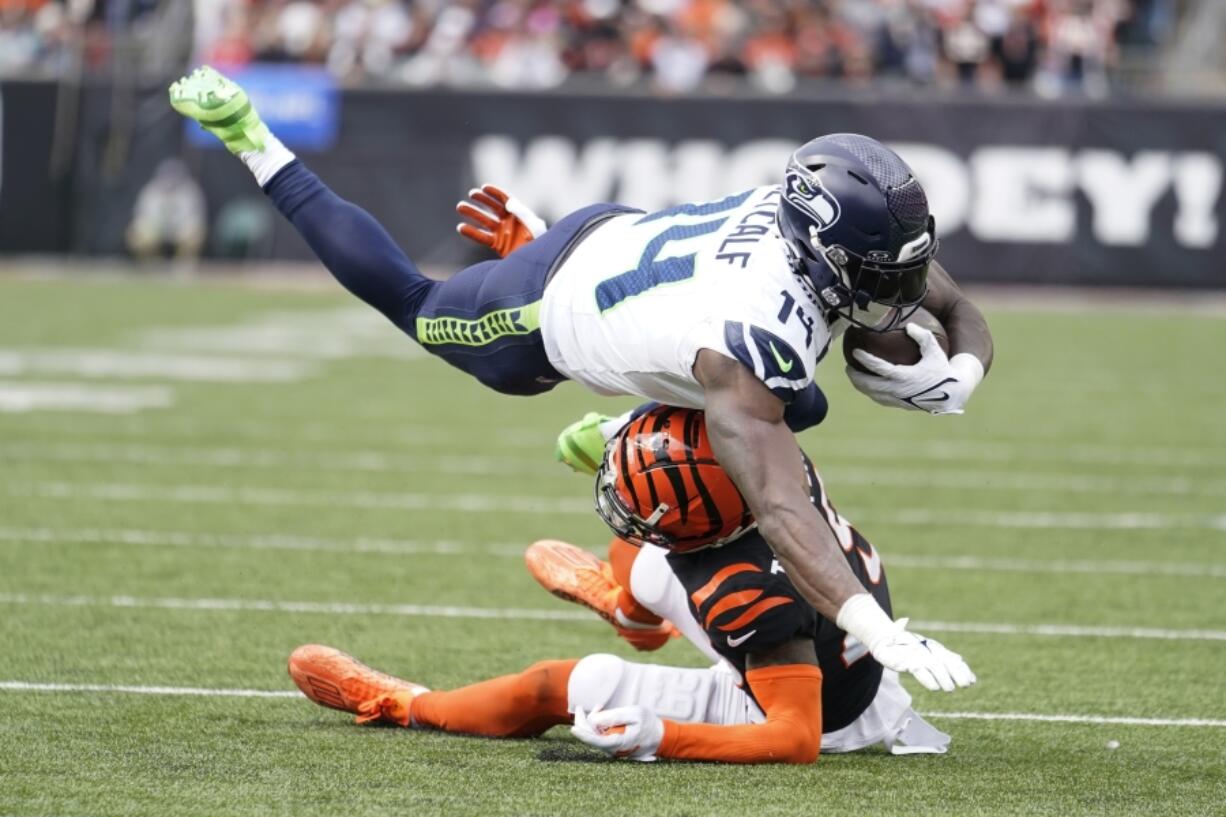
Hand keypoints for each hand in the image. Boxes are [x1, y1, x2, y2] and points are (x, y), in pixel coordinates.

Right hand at [455, 184, 546, 257]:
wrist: (536, 262)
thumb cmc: (539, 243)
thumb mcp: (533, 225)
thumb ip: (521, 212)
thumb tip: (508, 202)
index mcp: (519, 213)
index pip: (505, 199)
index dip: (494, 193)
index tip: (484, 188)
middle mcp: (509, 221)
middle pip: (492, 207)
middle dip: (482, 199)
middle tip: (471, 194)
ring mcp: (502, 232)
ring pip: (484, 220)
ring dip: (472, 213)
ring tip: (460, 207)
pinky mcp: (497, 244)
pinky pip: (482, 237)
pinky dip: (471, 232)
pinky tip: (461, 227)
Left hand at [571, 706, 663, 760]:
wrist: (659, 735)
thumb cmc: (648, 723)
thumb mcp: (634, 714)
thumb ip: (615, 717)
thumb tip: (594, 720)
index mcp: (619, 743)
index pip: (597, 741)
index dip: (584, 735)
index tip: (573, 729)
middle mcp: (613, 749)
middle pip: (591, 738)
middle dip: (583, 722)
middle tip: (579, 708)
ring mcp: (612, 748)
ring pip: (593, 736)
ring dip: (591, 721)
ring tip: (599, 706)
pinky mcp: (611, 745)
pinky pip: (599, 735)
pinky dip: (597, 723)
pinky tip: (601, 712)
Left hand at [845, 323, 983, 414]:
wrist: (951, 393)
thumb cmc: (942, 368)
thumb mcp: (934, 350)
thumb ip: (922, 336)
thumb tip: (909, 325)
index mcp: (905, 377)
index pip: (879, 368)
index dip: (866, 360)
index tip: (855, 351)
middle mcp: (899, 390)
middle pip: (869, 385)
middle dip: (855, 377)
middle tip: (848, 366)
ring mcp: (898, 399)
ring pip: (872, 394)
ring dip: (860, 386)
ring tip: (853, 375)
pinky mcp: (900, 405)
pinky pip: (880, 399)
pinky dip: (870, 392)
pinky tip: (867, 384)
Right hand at [868, 618, 976, 692]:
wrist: (886, 640)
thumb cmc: (911, 649)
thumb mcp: (931, 654)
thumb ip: (948, 662)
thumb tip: (968, 672)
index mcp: (936, 649)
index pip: (953, 659)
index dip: (963, 670)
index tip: (971, 681)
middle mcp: (929, 651)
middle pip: (946, 662)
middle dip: (957, 673)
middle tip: (964, 685)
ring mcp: (918, 656)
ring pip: (934, 666)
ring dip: (944, 678)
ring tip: (950, 689)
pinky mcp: (906, 661)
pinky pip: (919, 670)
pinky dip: (928, 679)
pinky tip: (935, 688)